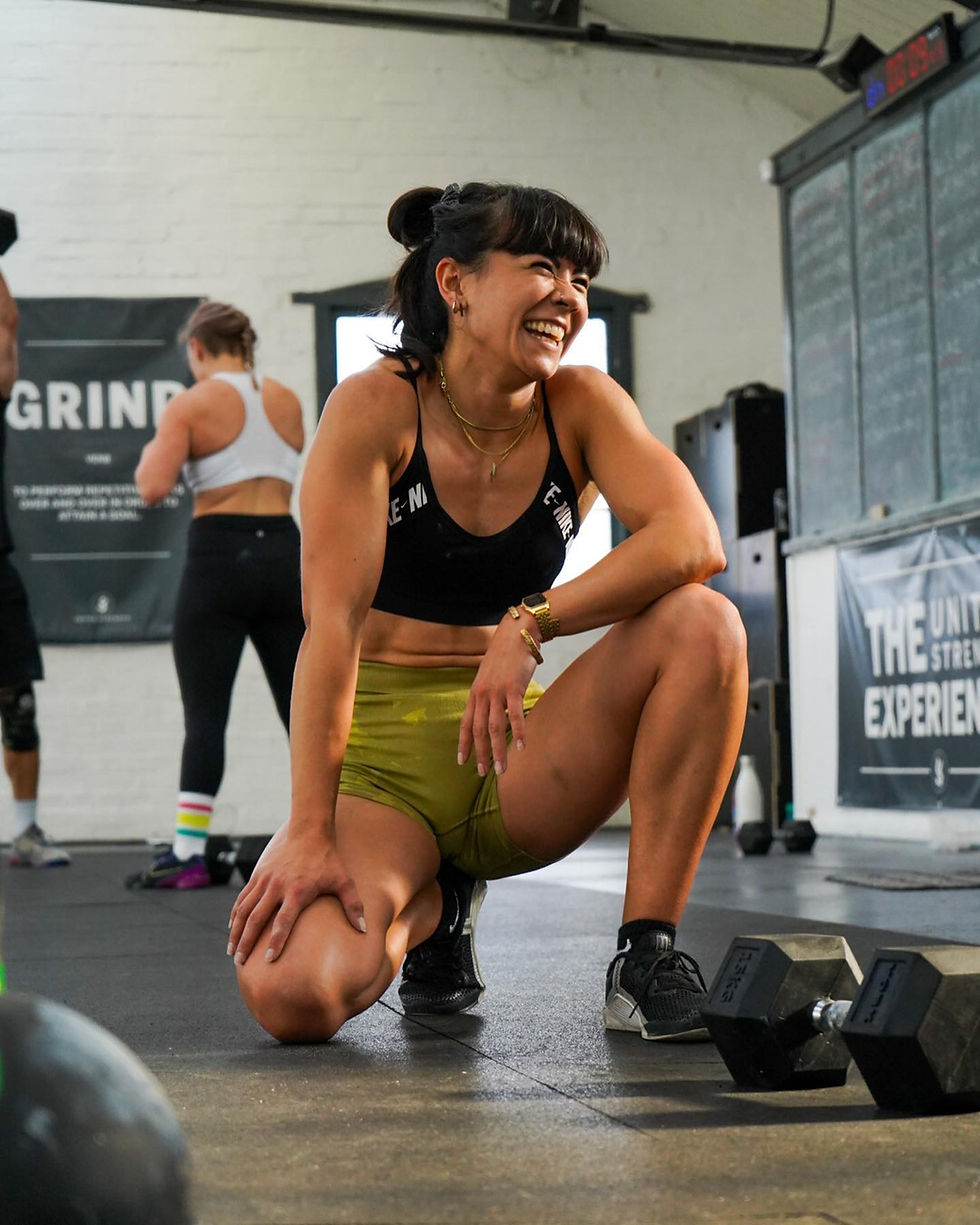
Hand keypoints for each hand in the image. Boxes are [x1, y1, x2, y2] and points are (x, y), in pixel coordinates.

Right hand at [227, 823, 365, 965]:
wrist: (308, 829)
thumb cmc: (328, 858)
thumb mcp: (344, 881)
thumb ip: (353, 906)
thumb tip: (363, 930)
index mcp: (297, 892)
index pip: (283, 922)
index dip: (275, 942)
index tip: (268, 960)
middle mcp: (277, 886)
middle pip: (256, 919)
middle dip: (247, 943)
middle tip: (241, 963)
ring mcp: (265, 879)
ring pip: (244, 909)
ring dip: (236, 932)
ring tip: (232, 952)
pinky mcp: (258, 873)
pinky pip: (243, 897)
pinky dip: (235, 914)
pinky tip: (233, 927)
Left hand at [458, 611, 538, 777]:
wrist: (517, 634)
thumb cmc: (505, 656)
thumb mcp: (489, 676)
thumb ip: (488, 695)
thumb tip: (490, 713)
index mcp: (475, 693)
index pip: (465, 723)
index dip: (463, 744)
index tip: (462, 762)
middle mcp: (482, 694)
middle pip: (478, 730)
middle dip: (480, 753)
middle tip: (483, 773)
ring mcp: (497, 692)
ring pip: (495, 727)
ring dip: (498, 750)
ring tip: (501, 768)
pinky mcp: (514, 687)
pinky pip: (515, 714)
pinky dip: (518, 731)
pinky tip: (522, 746)